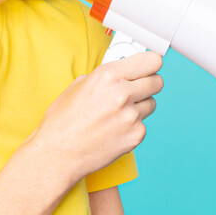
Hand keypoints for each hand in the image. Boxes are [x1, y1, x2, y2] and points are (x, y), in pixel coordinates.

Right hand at [23, 50, 163, 191]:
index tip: (148, 67)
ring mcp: (131, 117)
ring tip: (117, 113)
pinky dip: (132, 126)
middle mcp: (123, 94)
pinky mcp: (136, 136)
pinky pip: (143, 125)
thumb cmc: (63, 120)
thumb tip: (124, 71)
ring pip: (152, 103)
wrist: (58, 153)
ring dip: (140, 106)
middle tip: (136, 89)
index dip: (150, 64)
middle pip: (158, 81)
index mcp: (108, 76)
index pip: (152, 61)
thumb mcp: (79, 85)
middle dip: (148, 84)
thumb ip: (106, 76)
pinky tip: (113, 130)